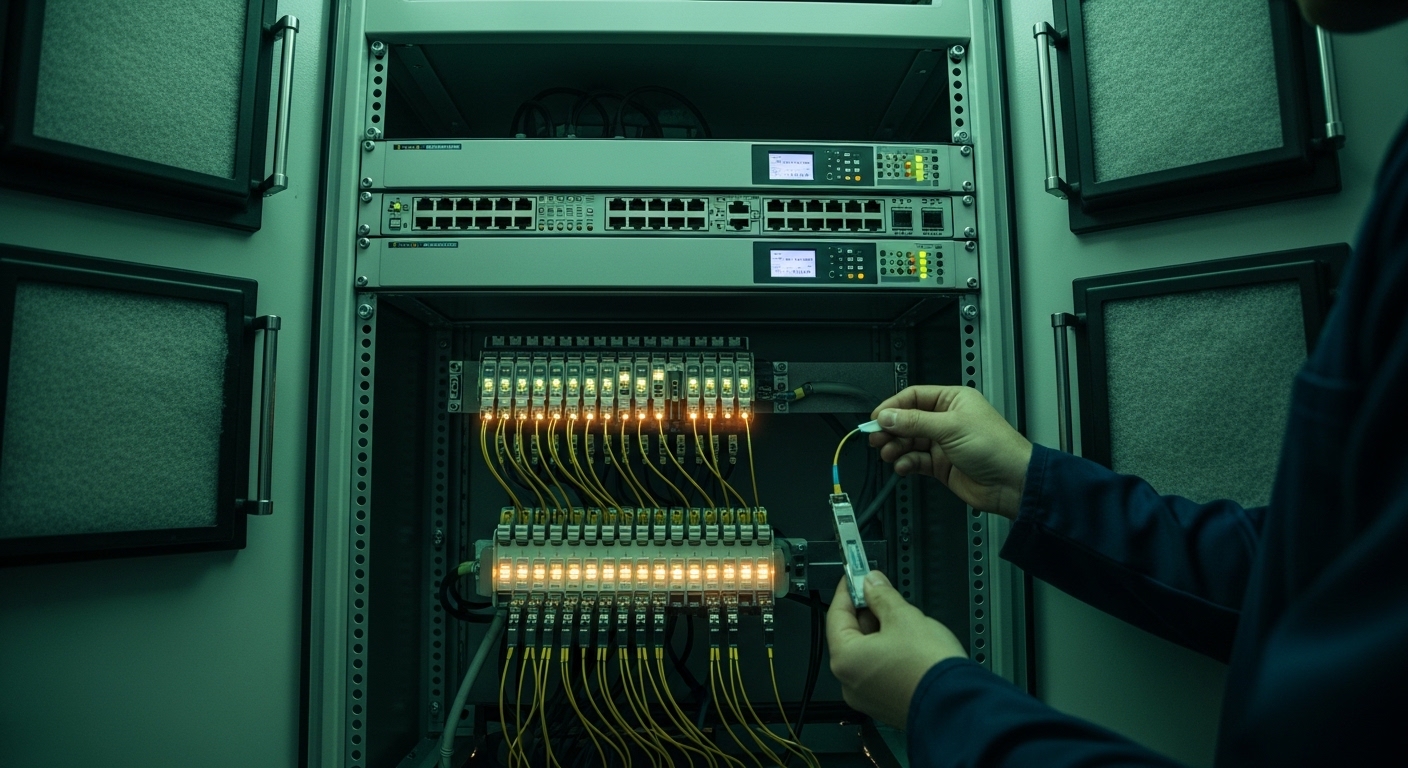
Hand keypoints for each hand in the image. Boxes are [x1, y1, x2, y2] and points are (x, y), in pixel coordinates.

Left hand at [826, 571, 966, 728]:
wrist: (958, 705)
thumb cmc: (929, 668)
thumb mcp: (904, 617)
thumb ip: (882, 595)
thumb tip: (872, 583)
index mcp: (845, 660)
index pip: (836, 615)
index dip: (847, 591)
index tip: (856, 576)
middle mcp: (850, 682)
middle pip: (850, 635)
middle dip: (867, 611)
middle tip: (881, 592)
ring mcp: (868, 696)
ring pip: (867, 653)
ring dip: (879, 632)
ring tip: (902, 618)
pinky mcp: (887, 703)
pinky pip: (880, 670)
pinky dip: (888, 653)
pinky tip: (908, 643)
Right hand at [869, 385, 1032, 518]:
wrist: (1011, 483)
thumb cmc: (996, 448)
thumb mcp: (950, 427)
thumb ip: (914, 422)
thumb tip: (887, 416)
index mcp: (952, 400)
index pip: (913, 397)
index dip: (892, 407)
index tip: (876, 418)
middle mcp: (946, 420)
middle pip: (907, 420)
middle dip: (890, 429)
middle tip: (876, 438)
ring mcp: (943, 443)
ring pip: (909, 442)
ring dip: (896, 448)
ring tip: (889, 454)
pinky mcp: (941, 465)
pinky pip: (915, 461)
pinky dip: (906, 463)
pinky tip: (903, 466)